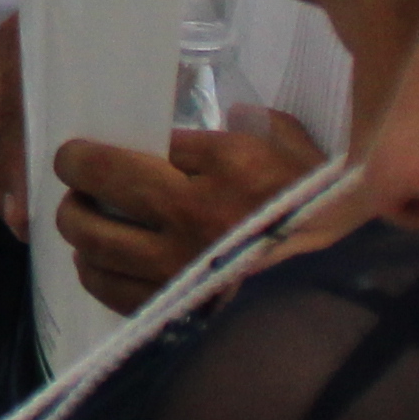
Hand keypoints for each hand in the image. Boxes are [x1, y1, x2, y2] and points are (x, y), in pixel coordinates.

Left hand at [51, 112, 327, 311]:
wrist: (347, 298)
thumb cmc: (328, 221)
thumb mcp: (306, 158)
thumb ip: (266, 128)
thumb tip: (232, 112)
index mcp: (230, 166)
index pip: (151, 139)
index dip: (127, 138)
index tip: (106, 142)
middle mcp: (194, 212)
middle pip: (101, 181)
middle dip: (74, 169)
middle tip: (71, 168)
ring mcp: (179, 265)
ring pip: (94, 239)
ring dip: (76, 223)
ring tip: (78, 216)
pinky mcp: (175, 308)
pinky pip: (113, 290)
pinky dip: (94, 273)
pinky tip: (95, 263)